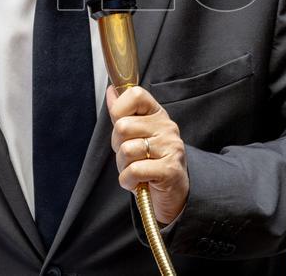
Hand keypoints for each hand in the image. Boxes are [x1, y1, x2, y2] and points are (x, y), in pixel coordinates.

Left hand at [106, 85, 188, 224]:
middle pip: (123, 126)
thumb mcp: (135, 136)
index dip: (120, 110)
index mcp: (158, 115)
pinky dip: (128, 180)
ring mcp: (170, 147)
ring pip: (127, 149)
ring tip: (135, 170)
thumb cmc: (151, 164)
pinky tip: (137, 182)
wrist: (174, 194)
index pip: (135, 95)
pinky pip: (135, 170)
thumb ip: (123, 114)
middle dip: (117, 146)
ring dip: (123, 166)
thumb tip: (111, 91)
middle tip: (130, 157)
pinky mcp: (170, 169)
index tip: (122, 128)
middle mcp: (167, 127)